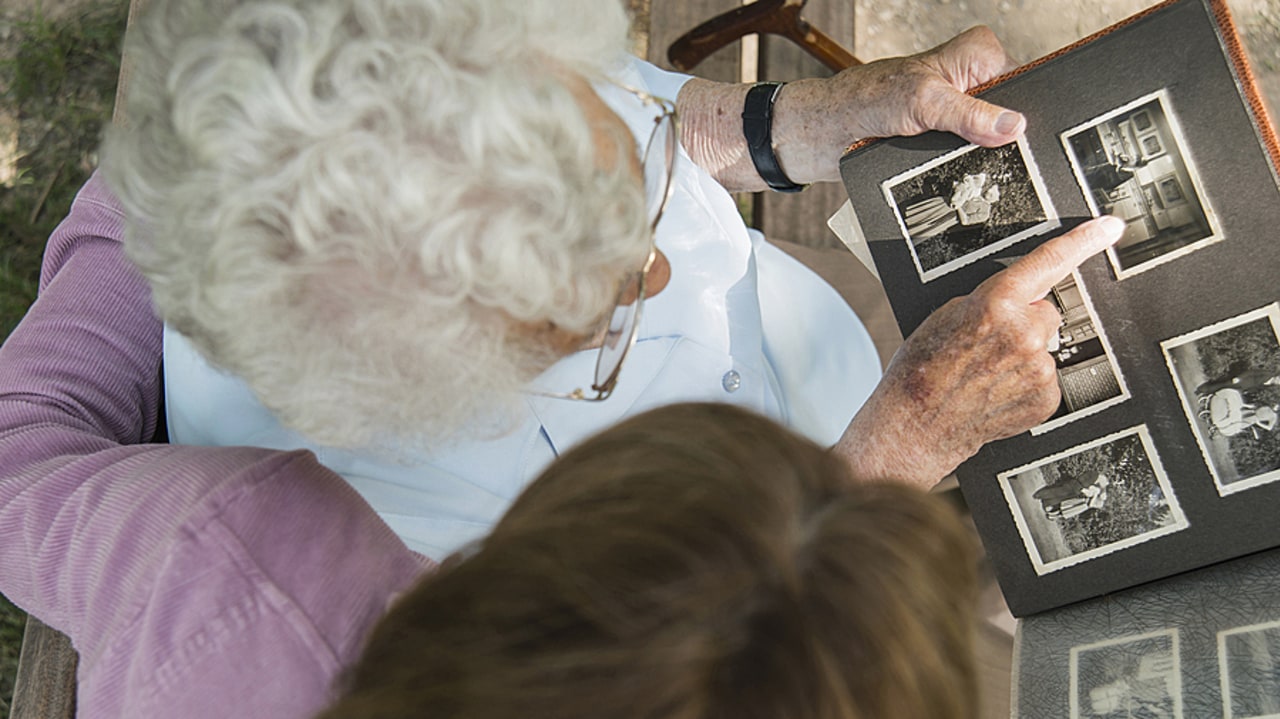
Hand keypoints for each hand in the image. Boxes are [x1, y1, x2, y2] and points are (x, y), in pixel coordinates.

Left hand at [772, 26, 1023, 183]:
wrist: (828, 133)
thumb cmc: (866, 100)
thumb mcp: (924, 103)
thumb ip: (969, 113)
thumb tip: (1013, 126)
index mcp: (977, 54)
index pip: (1022, 84)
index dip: (1022, 114)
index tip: (1019, 141)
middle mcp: (971, 80)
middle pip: (1008, 117)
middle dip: (999, 140)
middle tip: (986, 157)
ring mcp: (959, 111)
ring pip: (988, 143)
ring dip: (978, 159)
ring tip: (962, 166)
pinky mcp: (945, 138)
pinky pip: (967, 158)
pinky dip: (960, 170)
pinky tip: (954, 176)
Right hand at [833, 216, 1124, 488]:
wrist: (917, 423)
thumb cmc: (923, 370)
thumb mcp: (947, 316)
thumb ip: (992, 301)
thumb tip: (1020, 300)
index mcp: (997, 305)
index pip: (1049, 262)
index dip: (1084, 240)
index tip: (1109, 228)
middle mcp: (1025, 334)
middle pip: (1046, 313)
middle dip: (1026, 322)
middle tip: (991, 344)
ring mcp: (1039, 369)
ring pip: (1044, 348)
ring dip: (1023, 357)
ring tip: (986, 374)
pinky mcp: (1046, 397)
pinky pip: (1045, 379)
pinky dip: (1026, 384)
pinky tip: (997, 391)